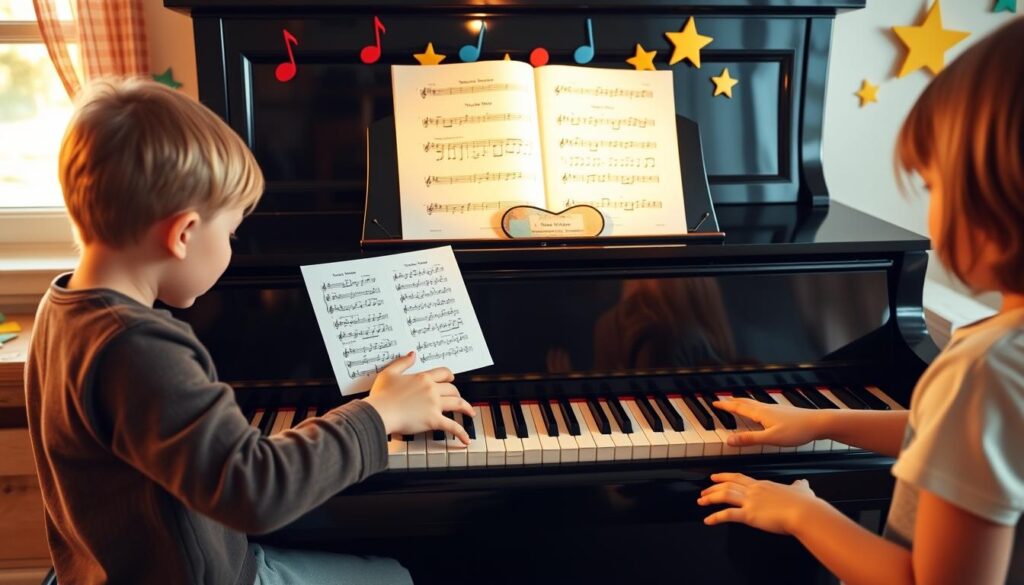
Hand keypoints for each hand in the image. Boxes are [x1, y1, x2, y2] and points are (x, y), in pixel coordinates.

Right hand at [362, 352, 474, 444]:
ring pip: (457, 403)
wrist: (380, 412)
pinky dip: (461, 433)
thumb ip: (402, 362)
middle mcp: (432, 390)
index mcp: (423, 378)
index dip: (450, 375)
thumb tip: (412, 354)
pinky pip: (452, 426)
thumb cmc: (382, 395)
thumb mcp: (389, 373)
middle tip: (458, 397)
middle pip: (452, 389)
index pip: (443, 373)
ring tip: (470, 412)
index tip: (452, 378)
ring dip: (466, 408)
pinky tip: (466, 439)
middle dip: (457, 393)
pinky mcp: (433, 420)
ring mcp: (434, 405)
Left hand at [698, 473, 820, 534]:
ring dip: (710, 498)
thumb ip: (799, 486)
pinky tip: (708, 520)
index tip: (715, 477)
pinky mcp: (749, 515)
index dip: (725, 477)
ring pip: (724, 495)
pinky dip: (715, 517)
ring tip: (701, 501)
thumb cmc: (804, 504)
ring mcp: (750, 502)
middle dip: (713, 487)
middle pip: (728, 485)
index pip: (739, 478)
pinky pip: (727, 515)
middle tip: (704, 491)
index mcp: (763, 485)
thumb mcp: (801, 489)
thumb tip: (802, 483)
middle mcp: (754, 491)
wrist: (804, 512)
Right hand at [712, 398, 825, 447]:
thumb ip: (749, 439)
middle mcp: (766, 408)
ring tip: (736, 404)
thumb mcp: (770, 438)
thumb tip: (729, 440)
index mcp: (761, 413)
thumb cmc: (797, 430)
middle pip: (745, 402)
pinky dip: (753, 407)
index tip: (715, 403)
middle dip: (731, 401)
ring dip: (742, 403)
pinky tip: (759, 413)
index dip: (726, 406)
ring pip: (753, 404)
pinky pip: (761, 407)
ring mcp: (775, 409)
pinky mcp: (782, 413)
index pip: (738, 407)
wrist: (819, 423)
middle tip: (722, 401)